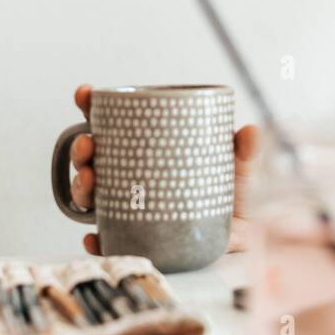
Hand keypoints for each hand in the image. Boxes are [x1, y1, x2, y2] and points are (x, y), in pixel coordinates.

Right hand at [69, 84, 260, 255]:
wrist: (241, 240)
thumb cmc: (234, 198)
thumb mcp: (239, 170)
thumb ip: (245, 153)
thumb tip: (251, 131)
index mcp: (151, 152)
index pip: (116, 125)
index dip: (93, 108)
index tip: (85, 94)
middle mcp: (134, 177)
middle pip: (95, 158)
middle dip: (82, 149)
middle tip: (89, 146)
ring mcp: (131, 207)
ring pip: (93, 196)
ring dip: (83, 188)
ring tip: (90, 183)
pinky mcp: (136, 239)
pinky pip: (109, 239)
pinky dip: (99, 239)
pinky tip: (95, 237)